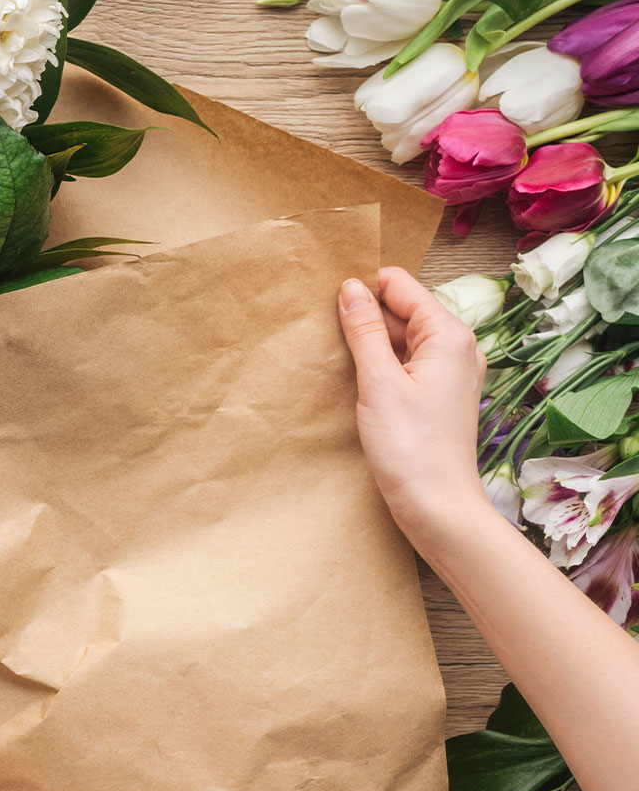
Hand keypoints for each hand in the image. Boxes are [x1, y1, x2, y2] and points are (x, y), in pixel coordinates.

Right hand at [336, 267, 491, 534]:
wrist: (437, 505)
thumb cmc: (409, 446)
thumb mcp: (378, 381)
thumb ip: (363, 329)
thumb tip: (349, 287)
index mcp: (449, 334)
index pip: (400, 285)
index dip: (364, 291)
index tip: (332, 309)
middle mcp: (458, 346)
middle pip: (403, 309)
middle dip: (367, 317)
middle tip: (333, 341)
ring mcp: (452, 371)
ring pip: (403, 337)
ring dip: (372, 343)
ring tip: (346, 364)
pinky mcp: (441, 393)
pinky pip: (408, 361)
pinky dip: (384, 364)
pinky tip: (362, 383)